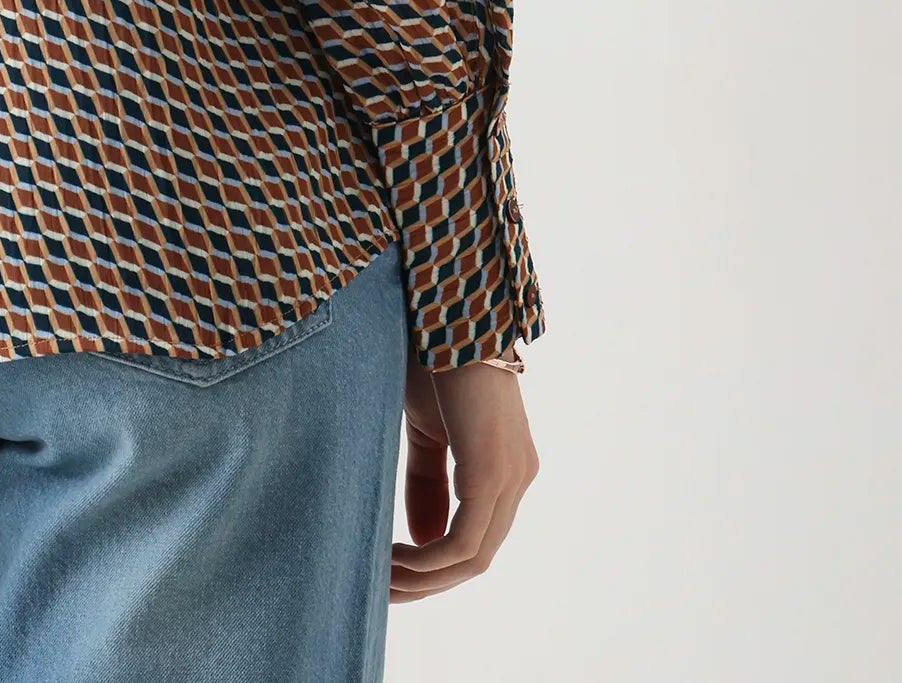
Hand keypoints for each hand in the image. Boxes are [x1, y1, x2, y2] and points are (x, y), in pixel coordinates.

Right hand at [390, 356, 539, 600]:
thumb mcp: (425, 430)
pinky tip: (395, 558)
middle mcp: (518, 478)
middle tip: (384, 591)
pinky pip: (466, 540)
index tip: (391, 572)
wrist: (443, 311)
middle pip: (477, 557)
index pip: (475, 537)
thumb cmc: (432, 358)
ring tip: (382, 578)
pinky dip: (429, 559)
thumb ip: (428, 482)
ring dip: (425, 577)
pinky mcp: (494, 471)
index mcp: (505, 466)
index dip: (434, 565)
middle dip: (428, 582)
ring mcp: (511, 476)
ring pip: (474, 557)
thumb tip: (421, 538)